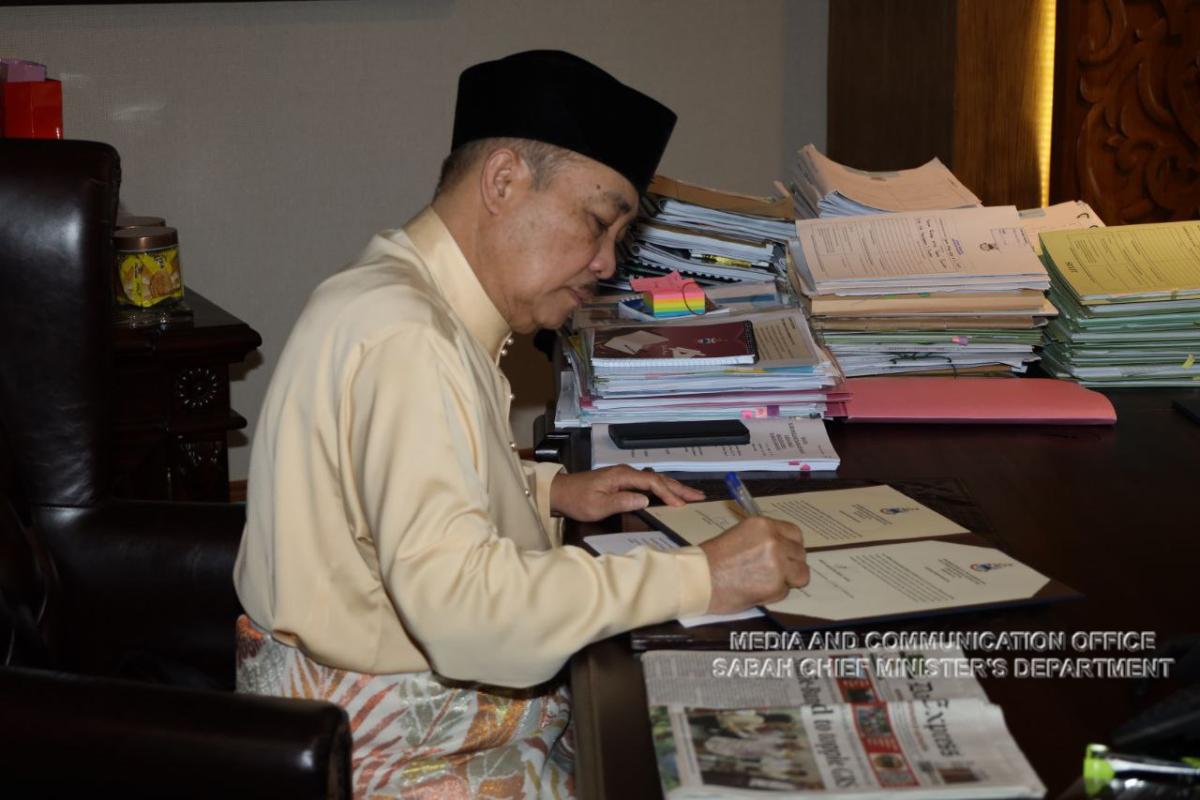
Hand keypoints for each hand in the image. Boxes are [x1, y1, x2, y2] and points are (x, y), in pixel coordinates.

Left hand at [549, 465, 704, 521]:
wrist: (561, 492)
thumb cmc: (577, 500)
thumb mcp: (598, 506)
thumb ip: (622, 502)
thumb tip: (645, 500)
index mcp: (622, 476)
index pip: (652, 483)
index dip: (667, 494)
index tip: (680, 505)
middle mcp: (626, 472)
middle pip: (658, 479)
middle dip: (679, 488)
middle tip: (699, 496)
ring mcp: (625, 475)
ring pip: (655, 480)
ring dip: (674, 488)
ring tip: (692, 495)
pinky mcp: (623, 481)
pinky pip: (648, 483)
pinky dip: (663, 489)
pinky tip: (670, 494)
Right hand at [700, 516, 808, 614]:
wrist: (698, 579)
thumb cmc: (712, 559)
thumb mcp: (740, 535)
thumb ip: (763, 539)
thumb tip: (783, 547)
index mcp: (764, 525)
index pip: (795, 534)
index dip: (791, 546)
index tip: (785, 553)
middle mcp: (774, 541)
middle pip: (801, 554)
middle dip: (791, 564)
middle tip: (772, 571)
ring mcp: (778, 563)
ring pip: (801, 574)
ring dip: (788, 579)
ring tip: (766, 581)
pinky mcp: (776, 585)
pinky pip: (787, 591)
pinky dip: (775, 593)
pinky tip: (756, 589)